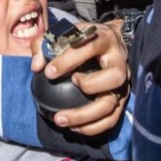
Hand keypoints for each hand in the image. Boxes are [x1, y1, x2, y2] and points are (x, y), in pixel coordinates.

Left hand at [31, 20, 129, 135]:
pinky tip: (73, 127)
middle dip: (89, 85)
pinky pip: (112, 119)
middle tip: (70, 84)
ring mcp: (123, 83)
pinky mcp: (122, 99)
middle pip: (114, 77)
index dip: (68, 60)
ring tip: (61, 118)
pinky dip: (92, 127)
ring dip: (86, 115)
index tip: (48, 72)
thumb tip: (37, 67)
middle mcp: (118, 62)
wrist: (111, 39)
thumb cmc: (82, 39)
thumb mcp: (63, 34)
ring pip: (112, 103)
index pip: (90, 48)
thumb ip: (44, 46)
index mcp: (104, 39)